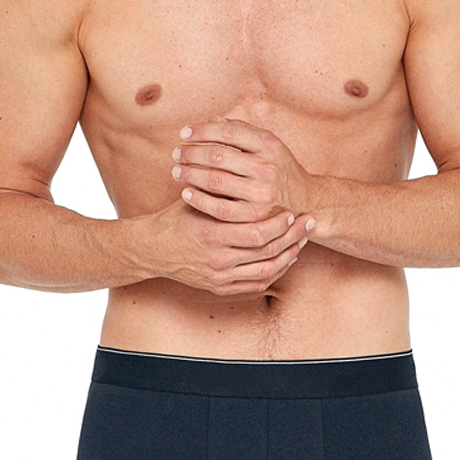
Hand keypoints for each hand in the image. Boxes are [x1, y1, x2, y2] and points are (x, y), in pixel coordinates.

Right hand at [146, 196, 314, 295]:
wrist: (151, 249)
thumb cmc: (175, 219)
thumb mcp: (196, 200)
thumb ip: (222, 191)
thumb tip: (251, 171)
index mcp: (212, 235)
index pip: (257, 233)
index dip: (279, 224)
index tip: (293, 212)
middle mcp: (218, 260)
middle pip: (267, 252)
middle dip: (292, 238)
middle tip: (307, 224)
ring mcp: (220, 277)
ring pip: (266, 270)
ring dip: (288, 255)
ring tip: (301, 241)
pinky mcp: (220, 287)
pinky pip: (256, 284)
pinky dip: (274, 272)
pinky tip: (285, 260)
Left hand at [171, 117, 314, 222]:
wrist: (306, 203)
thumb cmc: (279, 170)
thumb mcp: (269, 146)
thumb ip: (242, 132)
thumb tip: (211, 120)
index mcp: (269, 145)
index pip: (227, 131)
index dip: (201, 131)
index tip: (184, 134)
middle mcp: (267, 167)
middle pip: (217, 155)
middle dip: (191, 153)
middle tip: (176, 153)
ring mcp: (262, 193)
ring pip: (215, 181)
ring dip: (190, 174)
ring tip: (176, 171)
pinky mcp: (255, 216)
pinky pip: (219, 208)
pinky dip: (199, 199)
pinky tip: (186, 193)